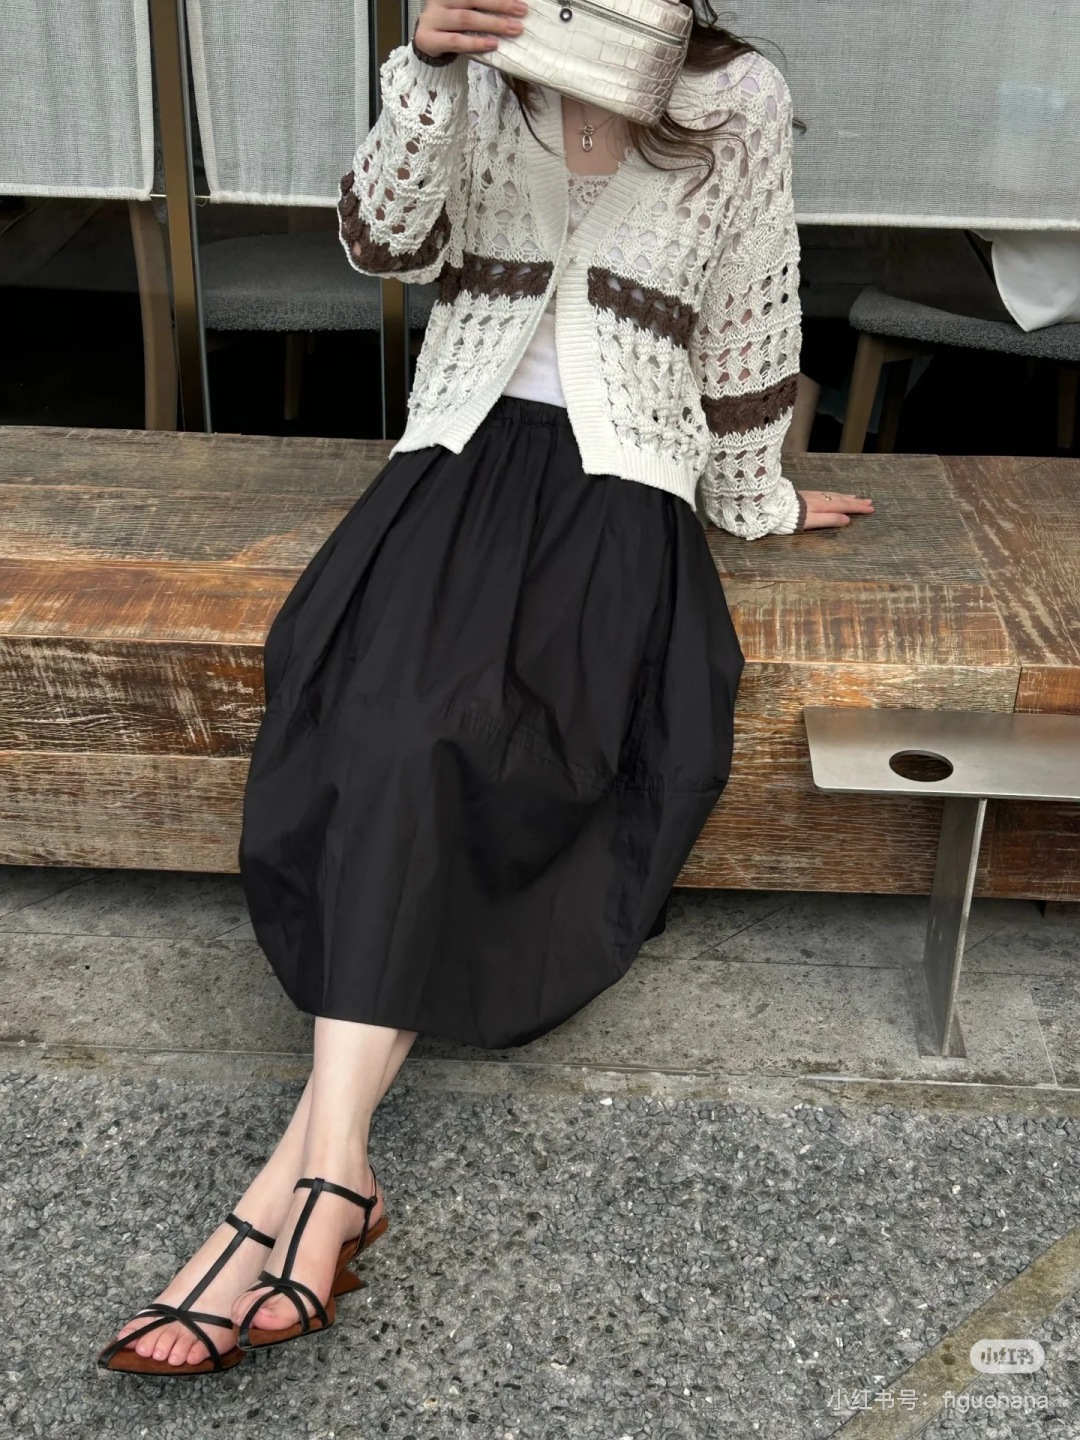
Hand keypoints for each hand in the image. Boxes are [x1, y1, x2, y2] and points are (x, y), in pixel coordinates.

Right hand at [413, 0, 527, 59]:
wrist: (426, 40)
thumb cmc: (452, 22)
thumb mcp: (466, 7)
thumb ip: (481, 5)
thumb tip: (512, 5)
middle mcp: (440, 0)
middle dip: (500, 5)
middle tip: (522, 11)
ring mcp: (433, 18)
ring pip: (466, 19)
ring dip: (492, 24)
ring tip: (513, 29)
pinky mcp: (429, 39)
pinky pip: (456, 41)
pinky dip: (476, 42)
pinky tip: (493, 44)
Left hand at [797, 489, 874, 529]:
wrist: (772, 507)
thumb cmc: (791, 518)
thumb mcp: (811, 522)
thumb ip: (829, 520)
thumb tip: (847, 520)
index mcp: (823, 505)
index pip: (845, 506)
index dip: (858, 508)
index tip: (871, 509)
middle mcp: (820, 499)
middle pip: (841, 499)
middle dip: (856, 501)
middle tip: (869, 502)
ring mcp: (813, 496)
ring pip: (834, 495)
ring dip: (846, 497)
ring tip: (856, 497)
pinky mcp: (806, 496)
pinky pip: (826, 494)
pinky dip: (835, 495)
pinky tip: (834, 496)